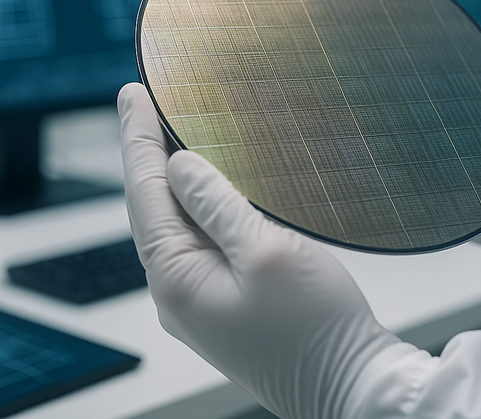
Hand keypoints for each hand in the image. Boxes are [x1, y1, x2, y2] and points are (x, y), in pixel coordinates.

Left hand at [117, 83, 399, 418]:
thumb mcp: (267, 253)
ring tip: (173, 131)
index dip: (137, 137)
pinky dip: (201, 205)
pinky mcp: (223, 301)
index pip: (144, 191)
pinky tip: (212, 184)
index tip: (132, 94)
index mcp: (176, 279)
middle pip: (154, 206)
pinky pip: (201, 242)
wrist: (349, 385)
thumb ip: (218, 204)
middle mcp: (177, 292)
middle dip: (150, 152)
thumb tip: (181, 165)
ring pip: (178, 224)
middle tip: (147, 103)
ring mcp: (198, 299)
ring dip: (176, 177)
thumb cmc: (316, 329)